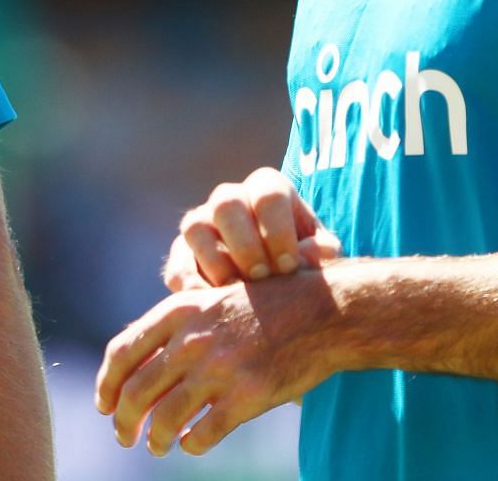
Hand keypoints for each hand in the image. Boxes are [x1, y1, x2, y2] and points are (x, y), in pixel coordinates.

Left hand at [96, 276, 337, 456]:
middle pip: (136, 392)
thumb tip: (137, 365)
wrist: (324, 311)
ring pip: (165, 419)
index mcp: (179, 311)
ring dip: (154, 439)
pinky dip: (192, 444)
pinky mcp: (247, 397)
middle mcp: (192, 340)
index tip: (104, 404)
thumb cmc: (267, 305)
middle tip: (124, 436)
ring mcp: (219, 369)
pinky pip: (203, 434)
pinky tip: (192, 444)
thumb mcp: (212, 300)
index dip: (107, 384)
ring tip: (156, 446)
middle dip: (124, 421)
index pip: (122, 352)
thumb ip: (177, 326)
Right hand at [163, 167, 341, 290]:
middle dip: (244, 243)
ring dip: (215, 262)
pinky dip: (193, 288)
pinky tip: (216, 308)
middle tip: (261, 276)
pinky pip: (177, 267)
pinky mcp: (182, 256)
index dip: (277, 229)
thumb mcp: (320, 257)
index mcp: (267, 189)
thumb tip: (309, 255)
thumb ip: (320, 254)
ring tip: (237, 292)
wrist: (280, 286)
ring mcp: (202, 224)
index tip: (289, 266)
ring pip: (194, 227)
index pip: (268, 192)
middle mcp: (230, 199)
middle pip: (225, 202)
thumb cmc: (304, 262)